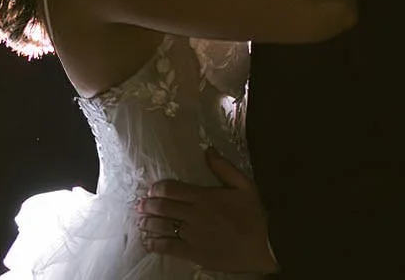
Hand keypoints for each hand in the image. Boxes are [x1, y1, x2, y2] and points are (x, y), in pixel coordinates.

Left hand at [137, 147, 278, 272]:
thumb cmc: (255, 215)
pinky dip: (156, 244)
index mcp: (205, 196)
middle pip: (163, 208)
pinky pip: (169, 248)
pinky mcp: (195, 253)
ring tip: (140, 220)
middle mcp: (195, 215)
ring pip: (163, 227)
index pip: (172, 189)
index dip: (158, 189)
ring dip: (148, 223)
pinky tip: (149, 242)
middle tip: (139, 204)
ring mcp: (193, 236)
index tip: (152, 190)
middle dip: (148, 205)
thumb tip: (208, 150)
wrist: (265, 245)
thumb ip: (223, 167)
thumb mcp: (244, 184)